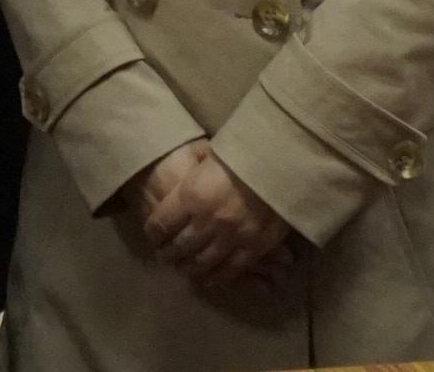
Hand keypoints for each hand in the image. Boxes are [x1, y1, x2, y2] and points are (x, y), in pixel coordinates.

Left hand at [128, 141, 293, 289]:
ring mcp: (231, 236)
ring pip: (202, 262)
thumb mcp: (206, 158)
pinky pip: (230, 269)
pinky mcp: (254, 247)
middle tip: (164, 257)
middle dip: (168, 254)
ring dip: (189, 268)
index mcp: (190, 195)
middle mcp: (207, 220)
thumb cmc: (241, 154)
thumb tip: (175, 186)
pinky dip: (217, 277)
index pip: (161, 224)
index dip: (153, 233)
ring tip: (183, 269)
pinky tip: (209, 278)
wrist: (280, 162)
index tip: (153, 235)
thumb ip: (190, 178)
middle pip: (179, 247)